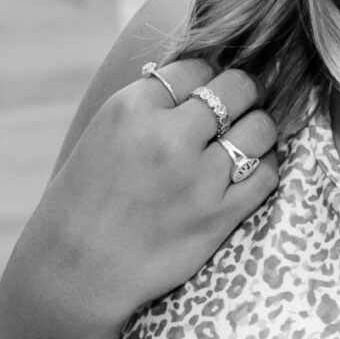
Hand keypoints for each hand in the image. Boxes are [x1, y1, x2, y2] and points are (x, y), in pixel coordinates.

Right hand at [20, 56, 279, 331]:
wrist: (73, 271)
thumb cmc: (84, 203)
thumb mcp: (103, 135)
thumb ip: (147, 107)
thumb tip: (196, 80)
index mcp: (132, 108)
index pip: (197, 66)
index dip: (207, 79)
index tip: (205, 95)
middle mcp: (168, 136)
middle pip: (238, 87)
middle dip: (242, 95)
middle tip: (237, 111)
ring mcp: (198, 177)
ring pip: (260, 128)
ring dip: (258, 132)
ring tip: (245, 143)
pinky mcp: (218, 216)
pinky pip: (266, 174)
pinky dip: (263, 169)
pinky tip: (247, 174)